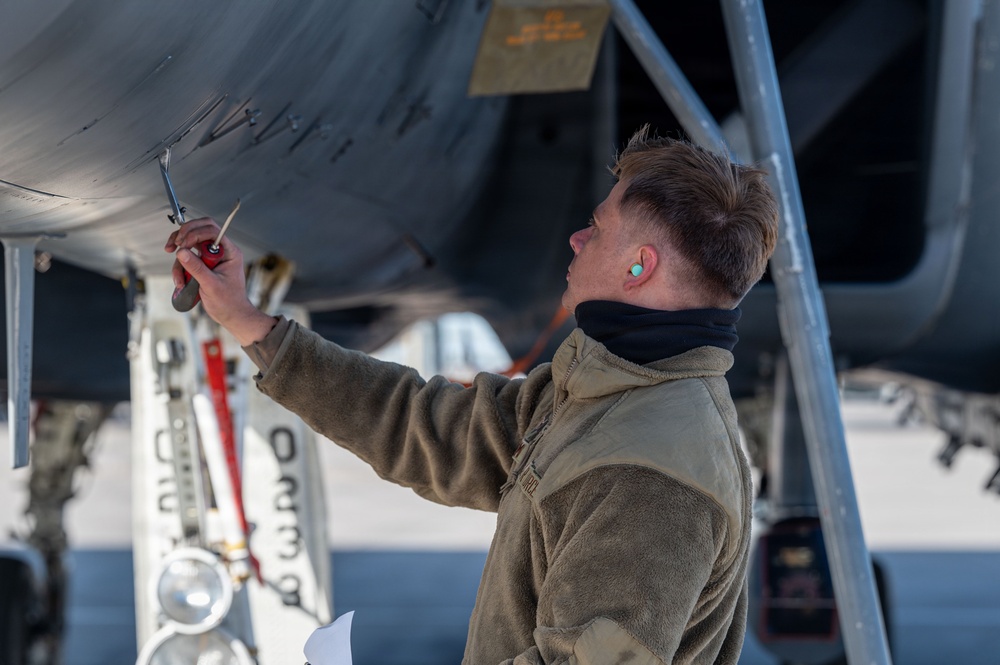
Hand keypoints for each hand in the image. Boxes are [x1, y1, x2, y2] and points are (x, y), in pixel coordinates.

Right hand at [165, 217, 276, 344]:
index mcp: (230, 252)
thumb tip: (181, 252)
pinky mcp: (202, 264)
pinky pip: (186, 258)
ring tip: (179, 280)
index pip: (212, 231)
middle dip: (184, 236)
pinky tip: (181, 282)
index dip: (195, 233)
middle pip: (199, 230)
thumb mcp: (211, 285)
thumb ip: (196, 268)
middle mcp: (220, 251)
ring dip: (179, 260)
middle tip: (173, 246)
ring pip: (189, 244)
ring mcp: (210, 257)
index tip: (182, 244)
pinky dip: (179, 268)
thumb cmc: (229, 302)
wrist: (231, 314)